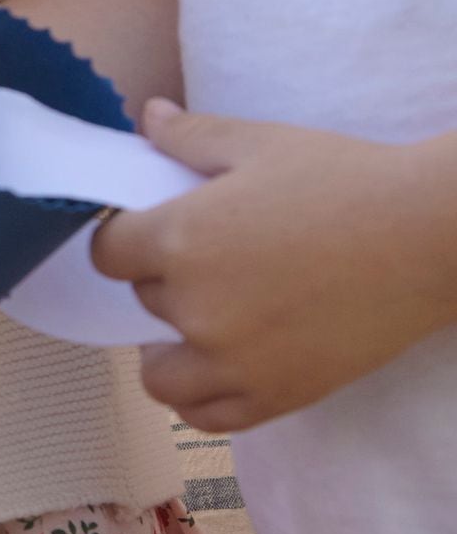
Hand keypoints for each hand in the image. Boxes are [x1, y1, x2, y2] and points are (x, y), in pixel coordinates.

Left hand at [92, 101, 456, 430]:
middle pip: (145, 300)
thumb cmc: (347, 181)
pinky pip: (206, 416)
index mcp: (182, 239)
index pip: (108, 252)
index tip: (148, 232)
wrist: (428, 237)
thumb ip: (192, 136)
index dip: (123, 238)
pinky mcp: (272, 396)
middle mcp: (195, 308)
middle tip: (212, 260)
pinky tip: (215, 368)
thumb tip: (148, 117)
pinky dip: (200, 396)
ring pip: (160, 373)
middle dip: (166, 279)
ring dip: (168, 348)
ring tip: (198, 324)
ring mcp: (232, 362)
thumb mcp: (263, 144)